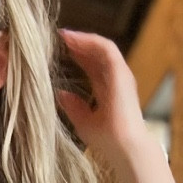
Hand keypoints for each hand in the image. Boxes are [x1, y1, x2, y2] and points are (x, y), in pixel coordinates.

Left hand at [56, 29, 148, 168]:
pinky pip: (106, 48)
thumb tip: (60, 94)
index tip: (59, 48)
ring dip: (82, 39)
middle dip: (78, 44)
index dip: (78, 56)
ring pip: (102, 47)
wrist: (123, 147)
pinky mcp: (121, 72)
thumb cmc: (106, 140)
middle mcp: (116, 80)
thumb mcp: (83, 121)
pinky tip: (73, 39)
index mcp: (108, 91)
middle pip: (97, 55)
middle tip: (59, 37)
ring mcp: (120, 74)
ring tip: (64, 35)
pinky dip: (89, 41)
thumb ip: (73, 106)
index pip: (93, 67)